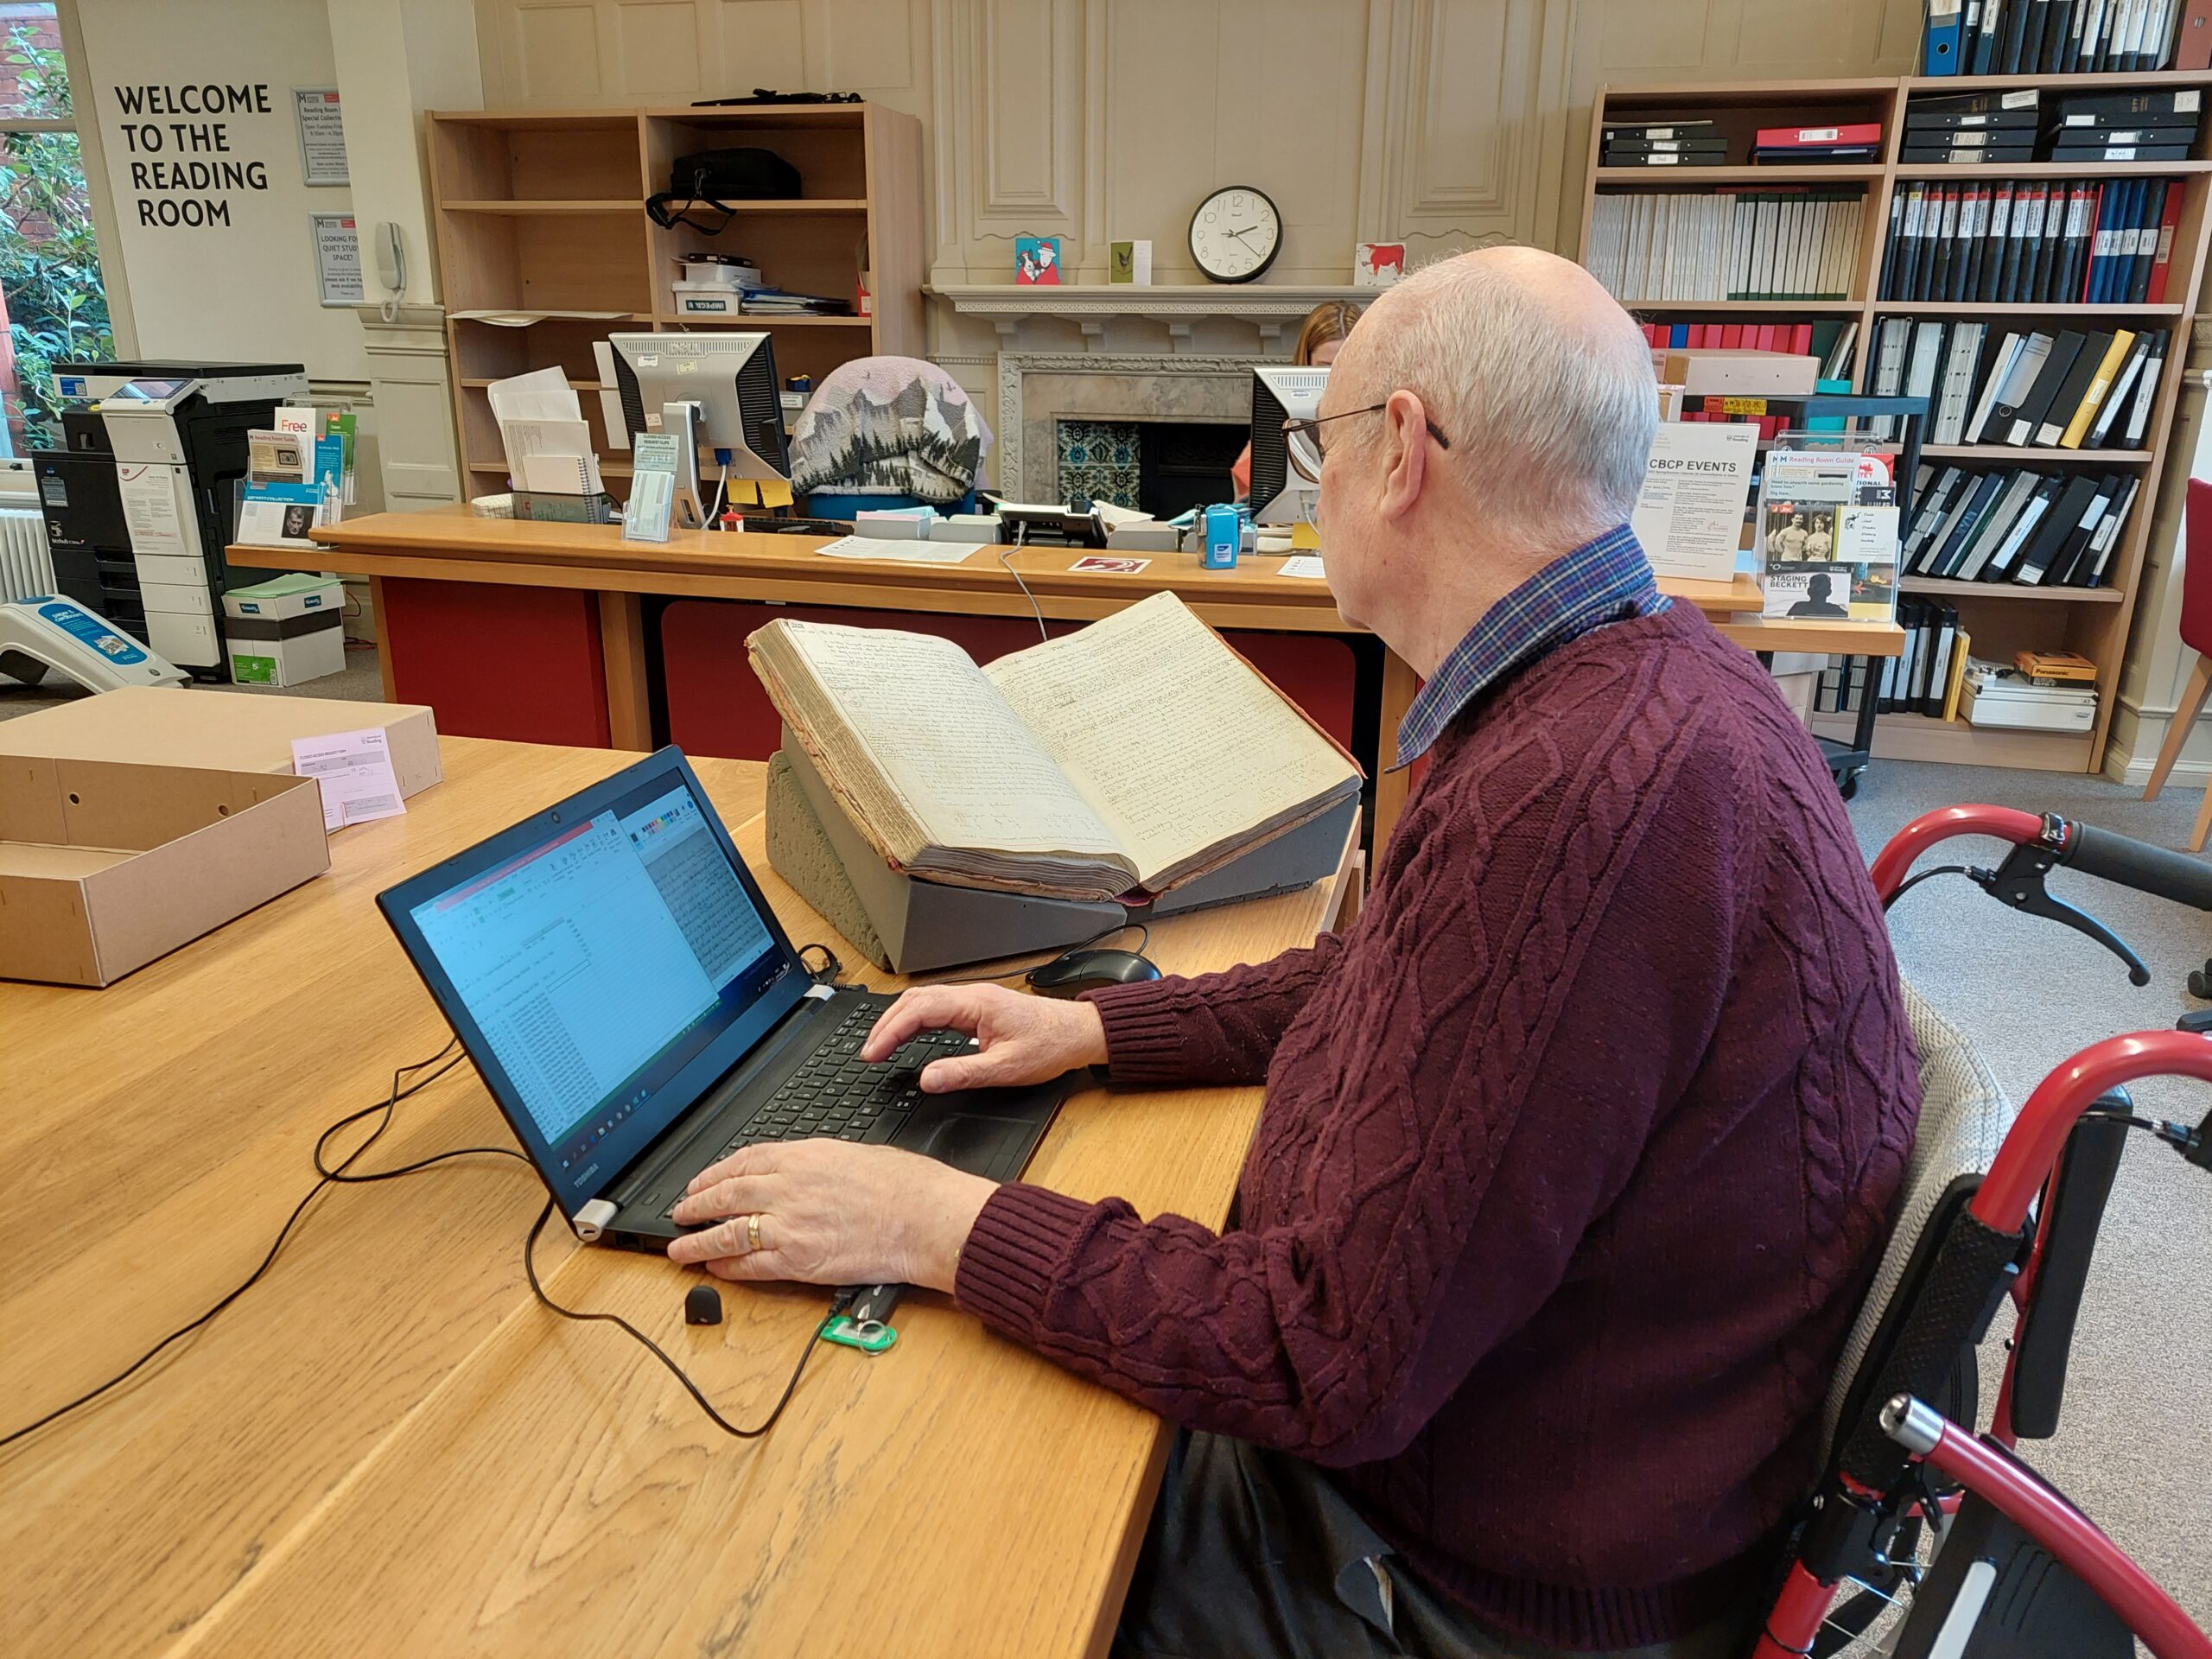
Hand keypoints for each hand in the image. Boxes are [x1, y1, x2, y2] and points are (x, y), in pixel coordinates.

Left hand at [668, 1140, 994, 1292]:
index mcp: (802, 1157)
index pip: (742, 1162)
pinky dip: (728, 1269)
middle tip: (681, 1213)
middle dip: (695, 1206)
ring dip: (698, 1243)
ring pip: (727, 1234)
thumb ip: (815, 1163)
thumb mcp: (853, 1153)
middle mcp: (788, 1189)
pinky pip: (751, 1266)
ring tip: (680, 1249)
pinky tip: (716, 1269)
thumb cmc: (905, 1185)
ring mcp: (790, 1227)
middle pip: (725, 1196)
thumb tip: (796, 1173)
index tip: (700, 1182)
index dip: (713, 1174)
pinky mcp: (799, 1261)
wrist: (926, 1218)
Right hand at [860, 983, 1106, 1092]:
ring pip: (923, 1002)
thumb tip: (926, 1079)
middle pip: (915, 1001)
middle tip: (868, 1054)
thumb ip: (963, 1073)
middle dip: (886, 1026)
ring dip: (898, 1021)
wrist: (1077, 1033)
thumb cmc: (1050, 1046)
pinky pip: (936, 1009)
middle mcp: (971, 996)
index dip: (890, 1032)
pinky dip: (914, 1022)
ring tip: (879, 1046)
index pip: (919, 1011)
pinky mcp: (977, 1009)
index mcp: (975, 1004)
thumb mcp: (1006, 1069)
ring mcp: (974, 1000)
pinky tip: (906, 1037)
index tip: (872, 1054)